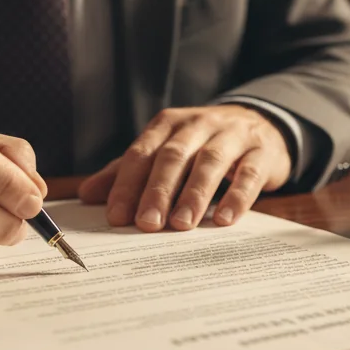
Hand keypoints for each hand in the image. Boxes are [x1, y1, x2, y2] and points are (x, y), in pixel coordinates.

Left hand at [78, 105, 290, 231]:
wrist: (261, 125)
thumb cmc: (203, 145)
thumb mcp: (165, 151)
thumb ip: (129, 172)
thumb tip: (87, 194)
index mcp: (168, 124)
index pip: (142, 153)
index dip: (127, 184)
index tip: (116, 216)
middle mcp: (198, 124)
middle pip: (173, 156)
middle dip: (158, 190)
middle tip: (147, 223)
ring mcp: (232, 135)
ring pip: (210, 161)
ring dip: (194, 194)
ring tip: (181, 225)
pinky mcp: (261, 152)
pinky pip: (249, 173)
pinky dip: (237, 196)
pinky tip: (225, 219)